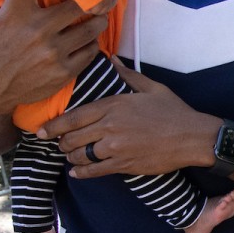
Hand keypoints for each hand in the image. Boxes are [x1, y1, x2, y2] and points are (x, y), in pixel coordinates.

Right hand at [0, 0, 114, 115]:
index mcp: (15, 13)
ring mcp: (52, 53)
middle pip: (79, 4)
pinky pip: (89, 52)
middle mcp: (37, 31)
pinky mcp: (62, 72)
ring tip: (97, 15)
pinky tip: (88, 38)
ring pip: (90, 29)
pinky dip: (91, 43)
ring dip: (97, 20)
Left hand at [40, 61, 218, 178]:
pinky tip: (76, 172)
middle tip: (57, 144)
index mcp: (113, 106)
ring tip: (69, 156)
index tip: (41, 131)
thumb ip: (127, 74)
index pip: (74, 117)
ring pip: (80, 155)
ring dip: (71, 157)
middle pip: (72, 138)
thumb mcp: (151, 87)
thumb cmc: (173, 111)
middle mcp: (110, 127)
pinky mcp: (124, 165)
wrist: (192, 137)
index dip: (54, 126)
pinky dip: (82, 173)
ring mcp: (115, 148)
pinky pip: (95, 171)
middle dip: (60, 142)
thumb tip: (113, 59)